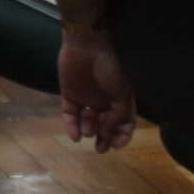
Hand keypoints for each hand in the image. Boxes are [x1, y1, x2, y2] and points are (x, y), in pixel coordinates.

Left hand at [59, 30, 137, 151]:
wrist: (88, 44)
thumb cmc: (111, 66)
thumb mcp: (123, 93)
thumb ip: (118, 115)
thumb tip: (108, 132)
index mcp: (121, 99)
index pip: (124, 123)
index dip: (122, 136)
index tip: (117, 144)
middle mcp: (104, 100)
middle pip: (105, 125)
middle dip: (104, 138)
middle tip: (101, 149)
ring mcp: (86, 97)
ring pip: (87, 121)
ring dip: (88, 130)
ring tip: (89, 130)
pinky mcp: (69, 93)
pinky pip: (70, 114)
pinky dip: (71, 126)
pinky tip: (75, 135)